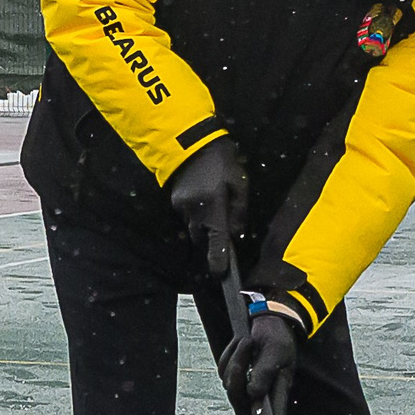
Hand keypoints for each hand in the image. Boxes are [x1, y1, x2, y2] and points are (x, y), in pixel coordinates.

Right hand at [165, 138, 247, 275]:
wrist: (191, 141)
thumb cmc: (221, 161)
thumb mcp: (239, 182)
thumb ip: (239, 210)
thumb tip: (235, 232)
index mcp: (213, 206)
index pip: (216, 240)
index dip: (218, 259)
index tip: (220, 273)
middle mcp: (194, 211)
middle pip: (203, 237)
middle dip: (211, 238)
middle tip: (222, 227)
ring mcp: (182, 206)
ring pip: (194, 227)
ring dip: (204, 224)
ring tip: (213, 206)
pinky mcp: (174, 201)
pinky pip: (187, 215)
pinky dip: (196, 213)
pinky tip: (203, 197)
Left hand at [218, 299, 301, 410]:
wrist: (268, 321)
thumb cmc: (277, 338)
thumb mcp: (276, 352)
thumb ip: (265, 373)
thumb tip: (253, 394)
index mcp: (278, 389)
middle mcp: (261, 392)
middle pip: (240, 398)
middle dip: (237, 371)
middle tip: (247, 345)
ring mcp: (246, 385)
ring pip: (229, 382)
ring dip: (236, 357)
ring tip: (249, 340)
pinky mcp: (234, 375)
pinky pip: (223, 369)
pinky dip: (230, 354)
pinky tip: (243, 344)